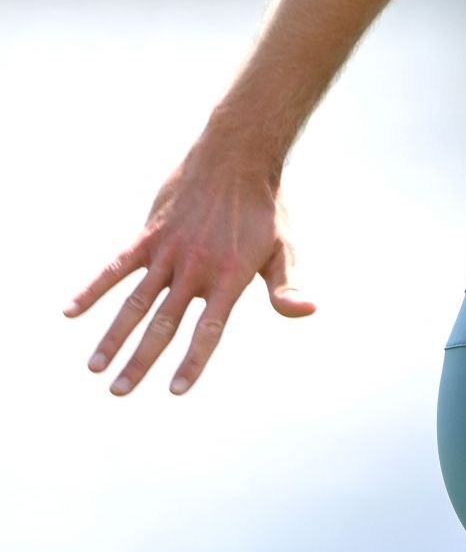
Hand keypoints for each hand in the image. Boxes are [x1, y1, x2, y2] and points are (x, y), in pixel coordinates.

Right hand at [65, 148, 313, 395]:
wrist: (238, 159)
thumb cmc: (265, 209)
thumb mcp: (283, 248)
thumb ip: (285, 286)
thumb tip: (308, 311)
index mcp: (229, 278)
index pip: (208, 331)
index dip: (192, 362)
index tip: (175, 391)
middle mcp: (196, 269)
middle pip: (163, 324)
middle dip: (140, 361)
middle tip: (119, 392)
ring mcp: (170, 252)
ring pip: (135, 302)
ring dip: (113, 336)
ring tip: (94, 368)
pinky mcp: (150, 234)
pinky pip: (116, 266)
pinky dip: (93, 288)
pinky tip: (70, 312)